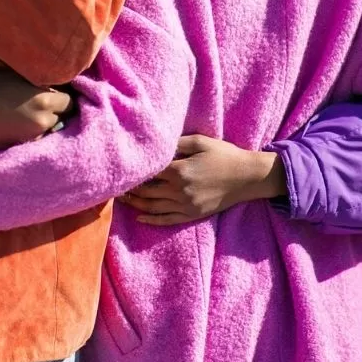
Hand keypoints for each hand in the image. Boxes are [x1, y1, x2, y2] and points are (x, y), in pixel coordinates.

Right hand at [0, 72, 72, 151]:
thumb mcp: (16, 77)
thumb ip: (40, 82)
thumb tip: (58, 84)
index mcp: (43, 98)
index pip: (70, 101)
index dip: (63, 98)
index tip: (57, 96)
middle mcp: (43, 119)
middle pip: (64, 117)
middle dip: (57, 112)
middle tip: (44, 107)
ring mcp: (34, 136)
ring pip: (52, 130)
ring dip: (46, 124)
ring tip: (30, 117)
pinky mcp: (24, 147)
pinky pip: (39, 140)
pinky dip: (35, 135)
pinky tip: (22, 127)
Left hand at [120, 135, 285, 225]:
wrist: (247, 177)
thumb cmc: (224, 155)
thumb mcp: (200, 141)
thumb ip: (176, 143)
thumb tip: (156, 146)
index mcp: (179, 170)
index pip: (148, 173)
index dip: (133, 172)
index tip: (121, 170)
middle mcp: (180, 190)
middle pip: (146, 192)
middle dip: (129, 189)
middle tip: (114, 186)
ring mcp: (186, 205)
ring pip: (153, 207)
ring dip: (135, 204)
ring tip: (121, 199)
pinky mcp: (192, 215)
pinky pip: (167, 220)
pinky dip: (151, 220)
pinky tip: (140, 217)